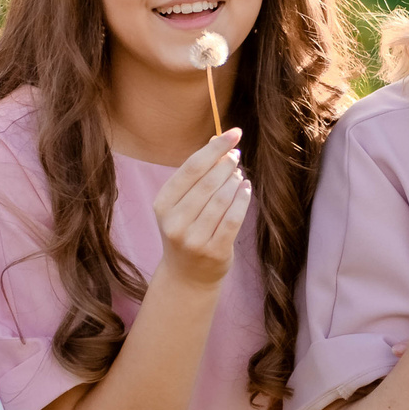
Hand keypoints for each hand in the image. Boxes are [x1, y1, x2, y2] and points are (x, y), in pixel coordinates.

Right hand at [153, 129, 252, 288]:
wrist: (187, 275)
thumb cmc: (187, 229)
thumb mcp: (182, 203)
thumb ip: (197, 173)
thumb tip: (217, 141)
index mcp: (163, 204)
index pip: (191, 168)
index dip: (215, 148)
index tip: (234, 133)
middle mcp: (175, 222)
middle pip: (208, 182)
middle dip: (227, 164)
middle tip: (236, 156)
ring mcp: (194, 239)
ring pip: (222, 199)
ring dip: (235, 181)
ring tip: (239, 175)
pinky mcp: (214, 250)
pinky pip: (233, 218)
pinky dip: (242, 199)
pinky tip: (245, 189)